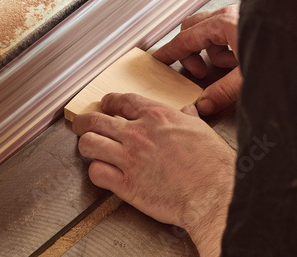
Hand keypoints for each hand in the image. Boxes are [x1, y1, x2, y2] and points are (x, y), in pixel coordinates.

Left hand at [72, 93, 235, 255]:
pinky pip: (96, 172)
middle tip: (82, 124)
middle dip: (84, 121)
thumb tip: (187, 111)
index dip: (108, 101)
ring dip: (85, 144)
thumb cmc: (213, 165)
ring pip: (90, 143)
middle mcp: (138, 134)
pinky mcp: (126, 184)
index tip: (105, 104)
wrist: (214, 195)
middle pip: (96, 120)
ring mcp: (129, 158)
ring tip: (87, 147)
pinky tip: (101, 172)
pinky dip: (95, 171)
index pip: (121, 100)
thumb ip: (188, 118)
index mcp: (157, 116)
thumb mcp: (202, 130)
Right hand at [153, 4, 241, 115]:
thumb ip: (224, 92)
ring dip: (212, 50)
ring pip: (210, 29)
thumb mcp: (249, 76)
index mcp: (223, 24)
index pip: (184, 40)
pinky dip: (227, 46)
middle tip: (197, 71)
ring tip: (227, 67)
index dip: (169, 52)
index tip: (158, 59)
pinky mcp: (251, 19)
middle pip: (193, 29)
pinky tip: (240, 60)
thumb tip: (205, 104)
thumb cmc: (283, 48)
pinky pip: (227, 30)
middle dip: (190, 51)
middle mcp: (229, 15)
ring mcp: (240, 14)